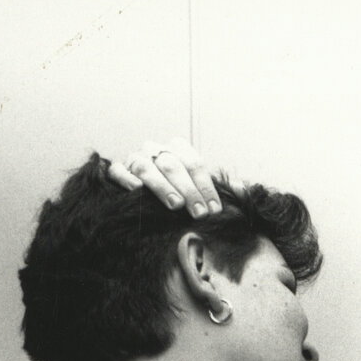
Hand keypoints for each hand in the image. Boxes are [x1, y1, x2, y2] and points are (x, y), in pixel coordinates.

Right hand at [107, 136, 226, 216]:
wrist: (143, 194)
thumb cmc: (176, 191)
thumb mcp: (198, 188)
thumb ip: (217, 187)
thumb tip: (242, 189)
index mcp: (178, 148)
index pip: (194, 163)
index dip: (206, 187)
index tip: (214, 209)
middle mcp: (157, 149)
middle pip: (173, 165)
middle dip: (189, 190)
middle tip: (199, 213)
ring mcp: (136, 158)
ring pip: (147, 167)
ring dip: (162, 186)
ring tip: (175, 204)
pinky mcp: (119, 169)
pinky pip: (119, 171)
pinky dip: (127, 179)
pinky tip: (137, 191)